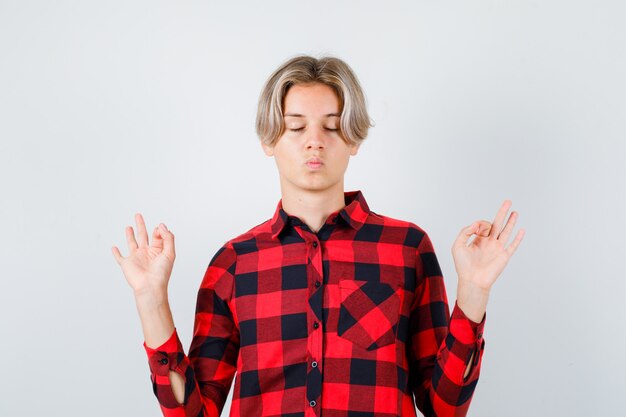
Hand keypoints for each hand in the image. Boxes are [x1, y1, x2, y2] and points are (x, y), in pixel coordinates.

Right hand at [111, 213, 175, 299]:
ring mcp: (136, 258)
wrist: (150, 287)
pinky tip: (114, 247)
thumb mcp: (170, 253)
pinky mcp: (126, 264)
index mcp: (157, 251)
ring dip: (130, 235)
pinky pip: (119, 257)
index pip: (157, 236)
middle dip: (141, 225)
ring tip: (129, 226)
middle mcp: (146, 253)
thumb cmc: (161, 273)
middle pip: (143, 235)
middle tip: (138, 215)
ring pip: (132, 243)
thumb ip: (168, 238)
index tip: (159, 228)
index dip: (159, 230)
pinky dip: (116, 253)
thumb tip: (161, 225)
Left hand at [451, 200, 524, 320]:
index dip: (480, 223)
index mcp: (478, 240)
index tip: (476, 229)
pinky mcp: (504, 256)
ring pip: (506, 231)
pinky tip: (522, 230)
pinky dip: (518, 238)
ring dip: (511, 221)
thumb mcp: (458, 245)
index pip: (483, 225)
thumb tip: (476, 224)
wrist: (472, 281)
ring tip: (515, 212)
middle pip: (497, 224)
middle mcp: (489, 243)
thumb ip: (465, 232)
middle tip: (508, 202)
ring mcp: (498, 248)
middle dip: (502, 212)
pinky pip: (513, 245)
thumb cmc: (463, 266)